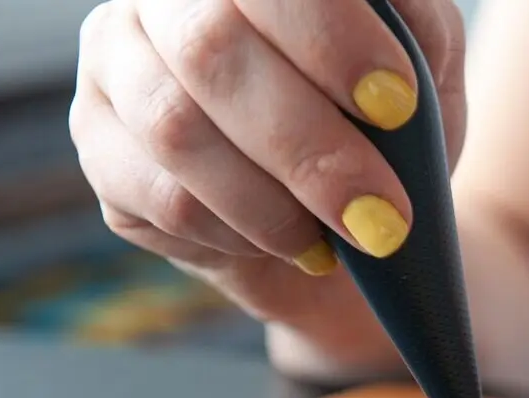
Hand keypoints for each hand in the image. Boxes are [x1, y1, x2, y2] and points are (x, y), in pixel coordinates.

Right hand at [69, 0, 465, 361]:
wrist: (355, 218)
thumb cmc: (389, 126)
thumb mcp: (426, 66)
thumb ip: (415, 24)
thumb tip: (393, 25)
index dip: (329, 36)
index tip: (397, 103)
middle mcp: (161, 0)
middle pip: (210, 49)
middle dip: (309, 144)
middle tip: (384, 212)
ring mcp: (114, 73)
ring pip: (178, 131)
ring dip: (278, 203)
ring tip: (350, 237)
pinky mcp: (102, 157)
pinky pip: (166, 202)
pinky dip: (246, 234)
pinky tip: (295, 243)